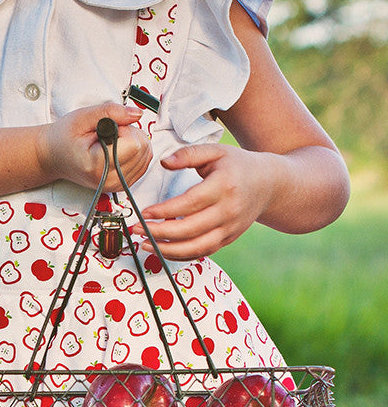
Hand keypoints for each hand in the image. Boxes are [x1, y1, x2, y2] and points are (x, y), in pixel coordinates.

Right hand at [39, 103, 152, 191]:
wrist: (55, 158)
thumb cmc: (65, 138)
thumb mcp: (82, 117)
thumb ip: (111, 112)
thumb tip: (137, 113)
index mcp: (97, 166)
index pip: (134, 145)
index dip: (125, 129)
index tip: (109, 128)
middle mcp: (109, 181)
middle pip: (143, 150)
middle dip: (131, 134)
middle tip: (109, 133)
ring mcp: (117, 186)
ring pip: (146, 157)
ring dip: (134, 142)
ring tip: (112, 141)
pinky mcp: (122, 185)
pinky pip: (143, 164)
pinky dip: (136, 152)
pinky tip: (119, 148)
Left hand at [132, 143, 274, 259]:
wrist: (269, 184)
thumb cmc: (238, 166)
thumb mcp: (216, 151)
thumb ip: (189, 154)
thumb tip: (164, 162)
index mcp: (224, 186)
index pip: (189, 203)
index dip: (164, 211)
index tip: (144, 212)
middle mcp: (228, 211)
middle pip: (189, 230)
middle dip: (160, 233)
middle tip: (138, 230)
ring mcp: (229, 229)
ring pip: (196, 248)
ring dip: (167, 250)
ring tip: (146, 245)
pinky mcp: (228, 239)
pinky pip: (202, 252)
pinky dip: (181, 255)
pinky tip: (164, 250)